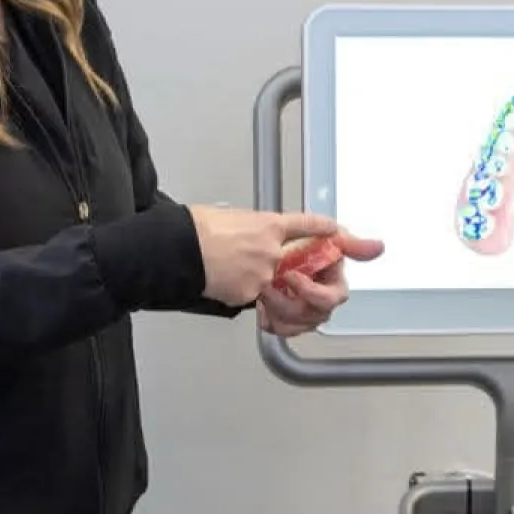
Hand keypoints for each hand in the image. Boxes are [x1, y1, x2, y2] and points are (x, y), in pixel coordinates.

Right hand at [190, 208, 339, 307]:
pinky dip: (236, 289)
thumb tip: (248, 231)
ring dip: (249, 277)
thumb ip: (250, 227)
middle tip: (242, 258)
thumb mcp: (230, 217)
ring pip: (267, 281)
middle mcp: (272, 251)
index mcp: (268, 226)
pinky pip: (250, 296)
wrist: (180, 251)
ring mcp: (263, 275)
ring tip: (224, 266)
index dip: (321, 227)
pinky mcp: (250, 295)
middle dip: (267, 262)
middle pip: (284, 261)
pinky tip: (219, 278)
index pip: (304, 225)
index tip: (333, 229)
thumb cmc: (197, 229)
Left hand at [258, 231, 383, 337]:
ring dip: (275, 309)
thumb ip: (351, 244)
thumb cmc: (299, 246)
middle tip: (269, 286)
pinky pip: (277, 330)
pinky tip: (262, 302)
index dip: (312, 291)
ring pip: (294, 327)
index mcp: (333, 285)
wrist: (267, 254)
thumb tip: (379, 247)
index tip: (292, 277)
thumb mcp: (324, 238)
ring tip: (262, 291)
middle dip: (288, 303)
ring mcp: (303, 315)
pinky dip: (266, 317)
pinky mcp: (283, 322)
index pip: (334, 297)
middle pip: (312, 316)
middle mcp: (320, 304)